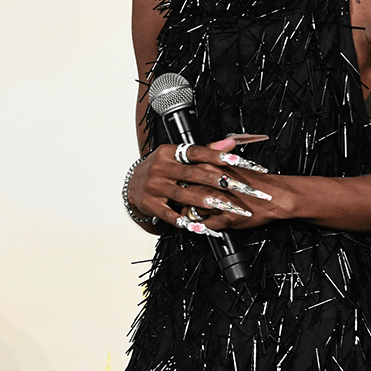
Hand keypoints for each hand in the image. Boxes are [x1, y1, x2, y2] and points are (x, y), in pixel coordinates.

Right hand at [126, 136, 275, 234]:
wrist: (132, 184)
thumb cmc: (161, 169)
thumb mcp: (178, 156)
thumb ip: (206, 151)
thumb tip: (230, 144)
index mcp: (169, 153)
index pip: (195, 152)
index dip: (216, 155)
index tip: (236, 160)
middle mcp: (161, 168)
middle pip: (193, 174)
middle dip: (218, 181)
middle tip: (239, 186)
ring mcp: (155, 187)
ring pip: (183, 195)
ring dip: (206, 201)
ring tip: (225, 206)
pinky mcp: (151, 204)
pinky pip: (171, 215)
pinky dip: (186, 222)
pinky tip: (200, 227)